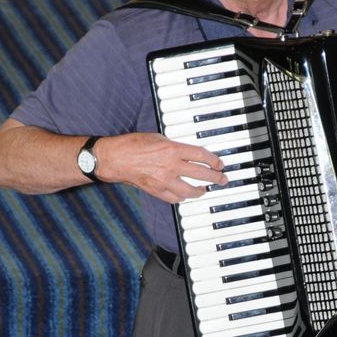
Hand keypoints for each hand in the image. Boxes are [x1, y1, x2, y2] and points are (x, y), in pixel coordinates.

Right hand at [95, 132, 227, 202]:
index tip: (219, 164)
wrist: (115, 158)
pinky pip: (175, 198)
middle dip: (216, 178)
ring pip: (190, 191)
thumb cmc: (132, 145)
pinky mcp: (156, 191)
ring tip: (204, 189)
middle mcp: (171, 166)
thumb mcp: (158, 138)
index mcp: (173, 150)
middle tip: (222, 179)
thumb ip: (174, 146)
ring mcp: (164, 181)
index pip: (202, 156)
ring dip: (200, 191)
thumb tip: (186, 152)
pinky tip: (185, 194)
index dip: (214, 161)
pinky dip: (182, 197)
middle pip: (202, 174)